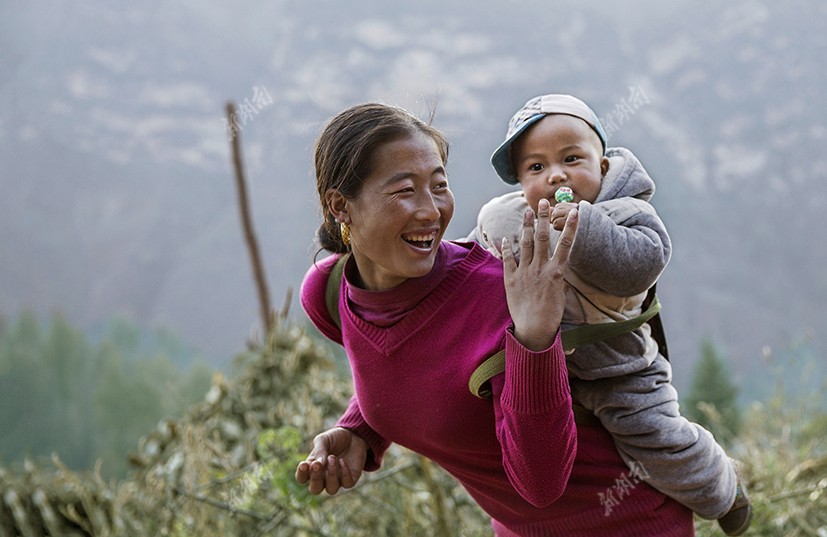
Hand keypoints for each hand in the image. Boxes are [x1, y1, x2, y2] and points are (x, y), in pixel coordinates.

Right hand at [295, 427, 366, 494]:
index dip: (301, 474)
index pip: (302, 478)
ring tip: (332, 458)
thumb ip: (319, 450)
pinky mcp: (351, 479)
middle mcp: (323, 478)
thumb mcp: (324, 439)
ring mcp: (337, 480)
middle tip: (317, 465)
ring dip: (331, 475)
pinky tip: (342, 461)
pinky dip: (344, 473)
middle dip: (315, 479)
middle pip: (315, 489)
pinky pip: (346, 483)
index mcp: (312, 468)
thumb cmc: (335, 438)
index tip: (304, 464)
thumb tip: (319, 464)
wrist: (354, 435)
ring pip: (331, 489)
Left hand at [502, 198, 577, 350]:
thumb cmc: (551, 315)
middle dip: (543, 217)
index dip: (571, 226)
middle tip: (542, 202)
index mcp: (556, 271)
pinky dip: (506, 248)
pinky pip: (508, 260)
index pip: (566, 244)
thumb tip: (559, 271)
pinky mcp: (511, 279)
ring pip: (526, 244)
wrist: (534, 328)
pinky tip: (505, 238)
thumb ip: (559, 278)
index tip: (575, 211)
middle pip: (542, 237)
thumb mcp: (561, 294)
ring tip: (527, 211)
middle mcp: (540, 268)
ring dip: (526, 226)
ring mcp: (524, 272)